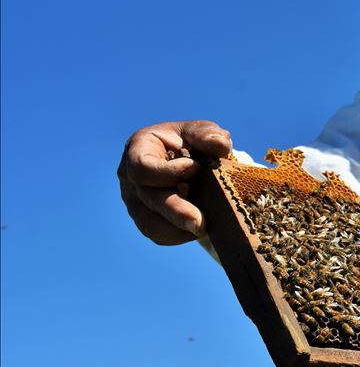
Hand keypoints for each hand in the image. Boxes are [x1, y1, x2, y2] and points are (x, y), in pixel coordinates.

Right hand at [118, 121, 231, 244]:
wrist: (190, 159)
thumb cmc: (190, 141)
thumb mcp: (198, 130)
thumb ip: (207, 134)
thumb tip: (220, 146)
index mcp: (138, 150)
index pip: (142, 167)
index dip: (167, 172)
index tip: (195, 168)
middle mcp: (131, 179)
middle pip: (148, 199)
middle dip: (176, 212)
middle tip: (201, 224)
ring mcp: (135, 203)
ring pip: (149, 224)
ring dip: (177, 230)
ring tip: (203, 230)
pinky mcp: (147, 220)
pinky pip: (158, 236)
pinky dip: (179, 236)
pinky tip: (198, 230)